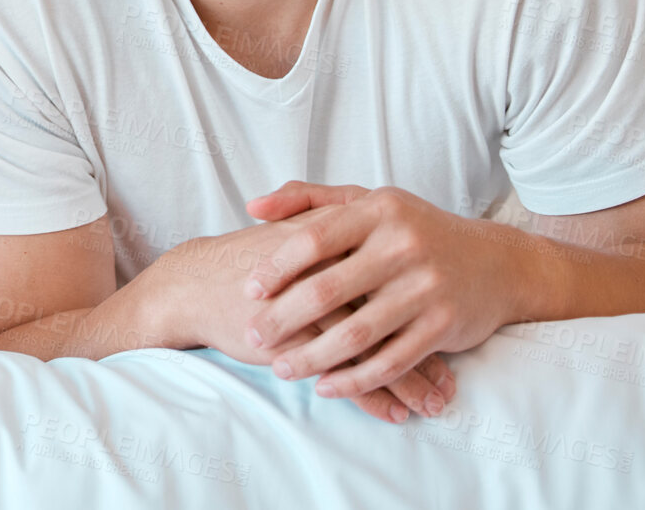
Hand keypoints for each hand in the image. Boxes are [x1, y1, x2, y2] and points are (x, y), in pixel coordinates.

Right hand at [147, 217, 454, 421]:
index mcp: (337, 241)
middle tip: (451, 382)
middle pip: (396, 315)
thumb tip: (377, 240)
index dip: (425, 308)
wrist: (193, 284)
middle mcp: (332, 272)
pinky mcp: (296, 339)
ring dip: (408, 382)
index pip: (395, 278)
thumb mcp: (293, 233)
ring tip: (432, 404)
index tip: (451, 333)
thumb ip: (332, 230)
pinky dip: (373, 395)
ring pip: (377, 348)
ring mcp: (315, 308)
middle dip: (427, 354)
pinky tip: (393, 414)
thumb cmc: (247, 262)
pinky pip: (345, 370)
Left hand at [243, 181, 515, 400]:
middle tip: (253, 337)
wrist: (495, 263)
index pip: (314, 239)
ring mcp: (426, 288)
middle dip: (283, 318)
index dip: (276, 267)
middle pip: (328, 290)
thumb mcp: (366, 202)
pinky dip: (355, 379)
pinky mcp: (444, 326)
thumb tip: (252, 206)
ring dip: (313, 357)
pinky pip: (390, 361)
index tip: (248, 291)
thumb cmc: (412, 231)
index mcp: (378, 210)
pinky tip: (326, 386)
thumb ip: (307, 199)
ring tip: (282, 369)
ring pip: (357, 333)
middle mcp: (403, 246)